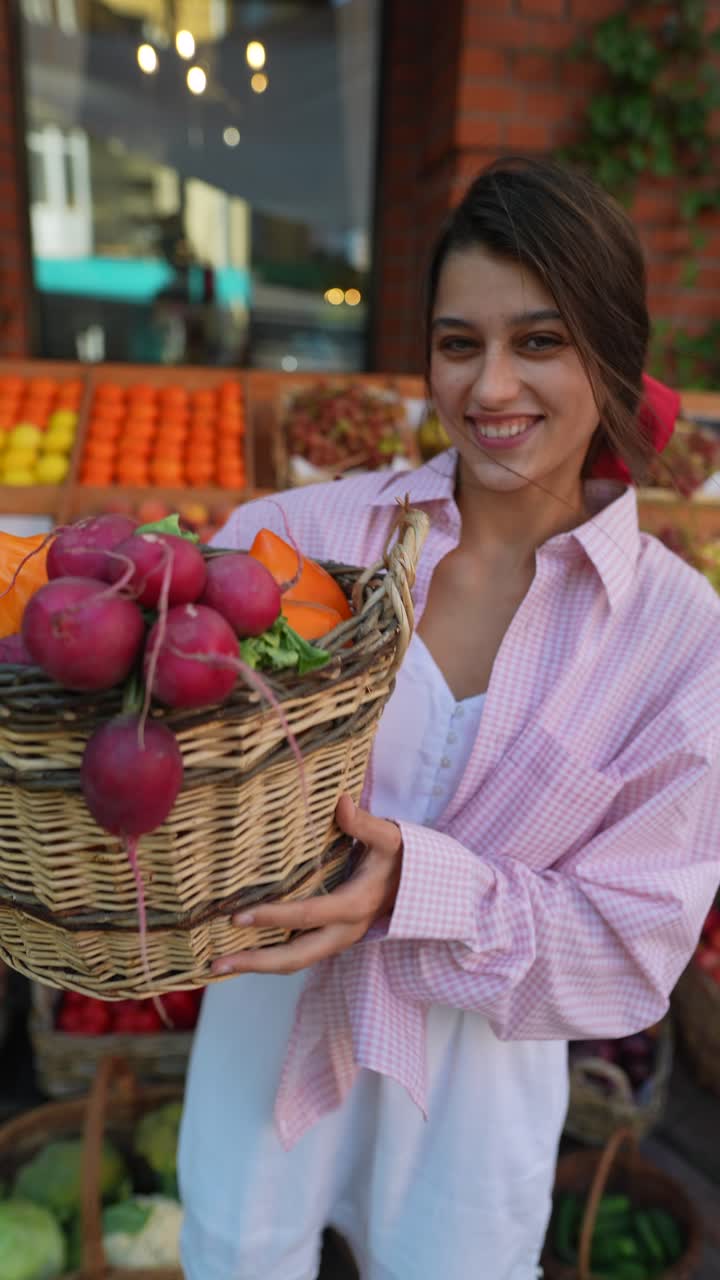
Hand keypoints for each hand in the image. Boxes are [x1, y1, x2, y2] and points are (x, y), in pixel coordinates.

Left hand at [211, 794, 402, 975]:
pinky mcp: (333, 939)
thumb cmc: (402, 857)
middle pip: (296, 957)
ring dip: (259, 965)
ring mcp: (339, 940)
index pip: (306, 915)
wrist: (423, 885)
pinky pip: (300, 953)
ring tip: (220, 964)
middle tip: (217, 963)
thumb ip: (364, 823)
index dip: (272, 917)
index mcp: (354, 905)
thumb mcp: (389, 837)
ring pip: (296, 961)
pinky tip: (246, 952)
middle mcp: (345, 931)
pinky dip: (271, 957)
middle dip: (256, 962)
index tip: (236, 916)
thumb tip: (340, 803)